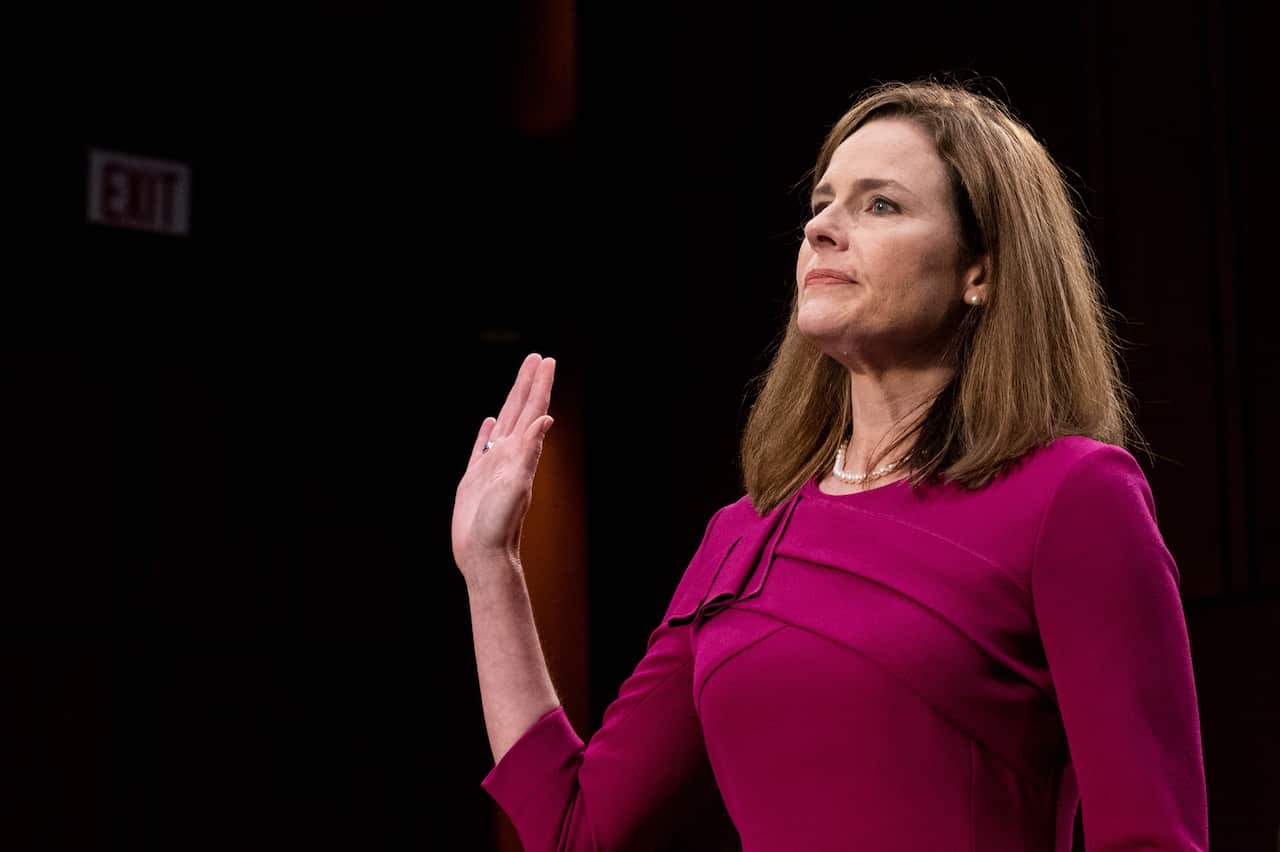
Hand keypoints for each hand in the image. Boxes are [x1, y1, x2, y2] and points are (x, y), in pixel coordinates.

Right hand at [452, 353, 555, 585]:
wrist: (484, 557)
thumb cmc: (499, 526)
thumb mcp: (517, 485)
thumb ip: (530, 452)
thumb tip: (546, 418)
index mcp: (520, 453)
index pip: (533, 411)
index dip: (540, 385)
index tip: (547, 360)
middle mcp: (509, 456)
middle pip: (520, 411)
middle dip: (529, 384)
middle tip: (537, 358)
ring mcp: (492, 466)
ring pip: (503, 424)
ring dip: (512, 402)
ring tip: (519, 382)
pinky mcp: (475, 479)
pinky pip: (481, 447)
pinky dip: (486, 432)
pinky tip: (489, 422)